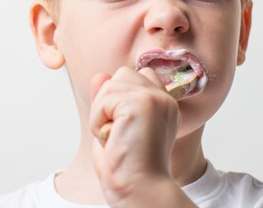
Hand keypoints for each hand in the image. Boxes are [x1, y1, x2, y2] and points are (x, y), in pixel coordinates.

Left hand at [89, 66, 180, 206]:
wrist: (138, 188)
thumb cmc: (127, 166)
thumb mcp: (115, 126)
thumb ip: (110, 99)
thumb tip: (99, 76)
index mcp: (163, 103)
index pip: (136, 75)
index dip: (120, 96)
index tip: (123, 126)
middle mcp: (163, 98)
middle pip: (121, 75)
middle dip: (108, 102)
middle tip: (118, 133)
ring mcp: (154, 98)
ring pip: (109, 85)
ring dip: (101, 114)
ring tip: (116, 137)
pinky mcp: (141, 104)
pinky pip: (103, 101)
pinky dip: (98, 122)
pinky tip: (113, 139)